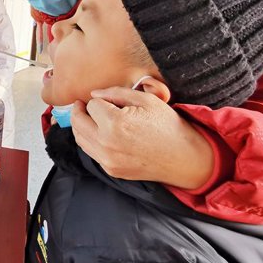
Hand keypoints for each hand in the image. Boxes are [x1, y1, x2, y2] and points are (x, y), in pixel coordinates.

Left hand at [70, 87, 213, 189]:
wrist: (184, 157)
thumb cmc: (167, 126)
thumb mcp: (146, 100)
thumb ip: (115, 93)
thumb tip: (93, 94)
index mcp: (115, 123)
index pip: (91, 105)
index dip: (99, 100)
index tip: (106, 101)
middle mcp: (107, 144)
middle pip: (78, 122)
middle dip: (80, 111)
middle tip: (83, 105)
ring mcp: (108, 160)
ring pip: (80, 139)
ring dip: (81, 126)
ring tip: (90, 118)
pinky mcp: (111, 170)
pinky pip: (91, 152)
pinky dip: (90, 141)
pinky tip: (101, 134)